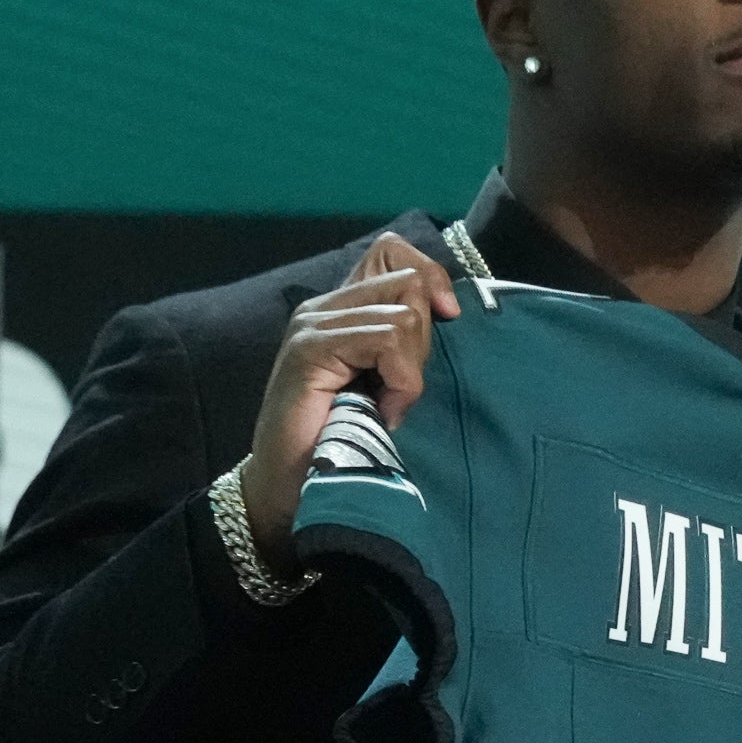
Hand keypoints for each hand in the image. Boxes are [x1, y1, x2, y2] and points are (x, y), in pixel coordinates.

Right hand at [239, 233, 459, 564]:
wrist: (290, 491)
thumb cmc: (344, 443)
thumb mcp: (386, 382)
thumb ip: (404, 342)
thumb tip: (451, 309)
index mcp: (341, 308)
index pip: (393, 250)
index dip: (430, 276)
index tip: (448, 319)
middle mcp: (323, 307)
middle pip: (408, 281)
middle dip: (423, 338)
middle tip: (401, 388)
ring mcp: (313, 325)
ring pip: (402, 314)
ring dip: (410, 369)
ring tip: (386, 406)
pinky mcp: (310, 349)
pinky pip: (386, 340)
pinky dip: (401, 382)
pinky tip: (384, 413)